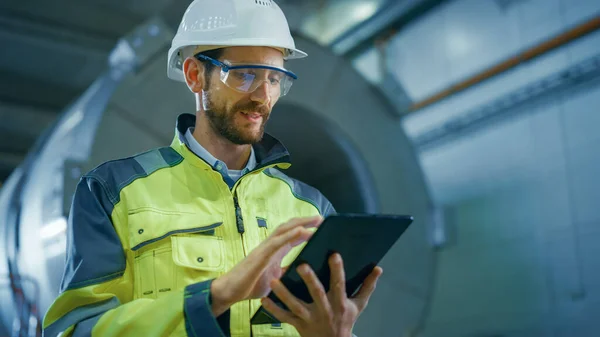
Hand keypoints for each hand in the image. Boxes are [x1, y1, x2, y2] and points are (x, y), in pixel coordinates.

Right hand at [210, 216, 322, 315]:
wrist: (229, 292)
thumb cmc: (249, 285)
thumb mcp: (274, 279)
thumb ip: (285, 272)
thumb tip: (300, 271)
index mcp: (274, 251)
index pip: (291, 235)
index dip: (305, 229)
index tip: (319, 226)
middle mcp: (270, 246)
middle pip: (289, 227)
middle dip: (305, 221)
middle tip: (321, 218)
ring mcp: (264, 249)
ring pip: (284, 230)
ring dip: (301, 223)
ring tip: (316, 220)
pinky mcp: (261, 255)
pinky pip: (277, 242)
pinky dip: (291, 234)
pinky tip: (302, 230)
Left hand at [261, 253, 382, 336]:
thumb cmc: (346, 321)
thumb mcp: (359, 305)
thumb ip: (367, 286)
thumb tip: (378, 268)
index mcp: (339, 303)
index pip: (339, 284)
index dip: (337, 270)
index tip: (334, 254)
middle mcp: (324, 310)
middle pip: (316, 294)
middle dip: (309, 280)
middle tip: (300, 264)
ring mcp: (310, 319)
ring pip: (295, 305)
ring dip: (284, 293)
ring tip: (274, 280)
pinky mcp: (298, 325)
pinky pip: (284, 317)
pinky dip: (273, 309)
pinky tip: (264, 298)